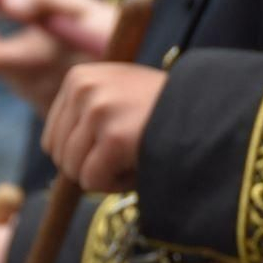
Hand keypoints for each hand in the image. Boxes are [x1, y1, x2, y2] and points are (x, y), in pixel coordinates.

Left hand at [0, 0, 114, 114]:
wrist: (145, 84)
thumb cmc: (110, 33)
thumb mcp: (80, 5)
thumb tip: (9, 4)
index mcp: (35, 58)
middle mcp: (35, 87)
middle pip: (4, 72)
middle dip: (12, 53)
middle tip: (36, 38)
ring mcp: (45, 105)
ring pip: (22, 86)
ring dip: (30, 68)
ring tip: (61, 55)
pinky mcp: (58, 120)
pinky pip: (40, 99)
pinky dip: (47, 83)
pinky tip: (74, 73)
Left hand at [40, 63, 165, 191]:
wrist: (210, 115)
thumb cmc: (164, 115)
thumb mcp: (118, 97)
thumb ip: (86, 115)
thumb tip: (52, 149)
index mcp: (80, 77)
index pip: (52, 139)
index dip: (83, 155)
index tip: (116, 144)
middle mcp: (83, 88)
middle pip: (60, 157)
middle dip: (93, 166)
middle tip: (129, 153)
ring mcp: (98, 110)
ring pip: (75, 171)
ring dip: (106, 176)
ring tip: (136, 155)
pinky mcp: (113, 136)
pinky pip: (93, 181)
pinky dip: (116, 185)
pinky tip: (140, 164)